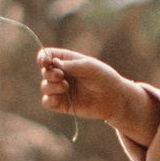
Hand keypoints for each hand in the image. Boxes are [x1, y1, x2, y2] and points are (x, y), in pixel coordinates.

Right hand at [38, 48, 156, 137]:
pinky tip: (57, 98)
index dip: (43, 57)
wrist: (116, 99)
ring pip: (45, 86)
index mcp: (67, 61)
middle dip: (49, 73)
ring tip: (65, 87)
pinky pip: (47, 102)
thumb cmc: (105, 78)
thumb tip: (53, 63)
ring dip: (50, 86)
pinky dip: (48, 100)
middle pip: (44, 71)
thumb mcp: (90, 67)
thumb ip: (71, 65)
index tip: (46, 62)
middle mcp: (62, 74)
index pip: (47, 55)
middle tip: (60, 76)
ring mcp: (61, 90)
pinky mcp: (63, 105)